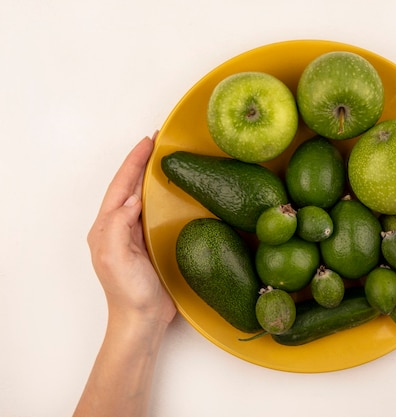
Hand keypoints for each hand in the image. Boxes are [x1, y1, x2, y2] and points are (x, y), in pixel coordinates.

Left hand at [87, 134, 175, 325]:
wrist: (142, 320)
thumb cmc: (128, 293)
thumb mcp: (115, 257)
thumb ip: (118, 225)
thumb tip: (132, 199)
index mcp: (106, 227)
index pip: (120, 186)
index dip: (133, 162)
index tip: (149, 142)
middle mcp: (119, 227)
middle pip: (129, 187)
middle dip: (141, 163)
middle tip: (159, 142)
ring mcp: (135, 235)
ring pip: (142, 197)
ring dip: (152, 176)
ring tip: (166, 159)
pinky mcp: (150, 243)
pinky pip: (155, 213)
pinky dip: (162, 196)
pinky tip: (174, 192)